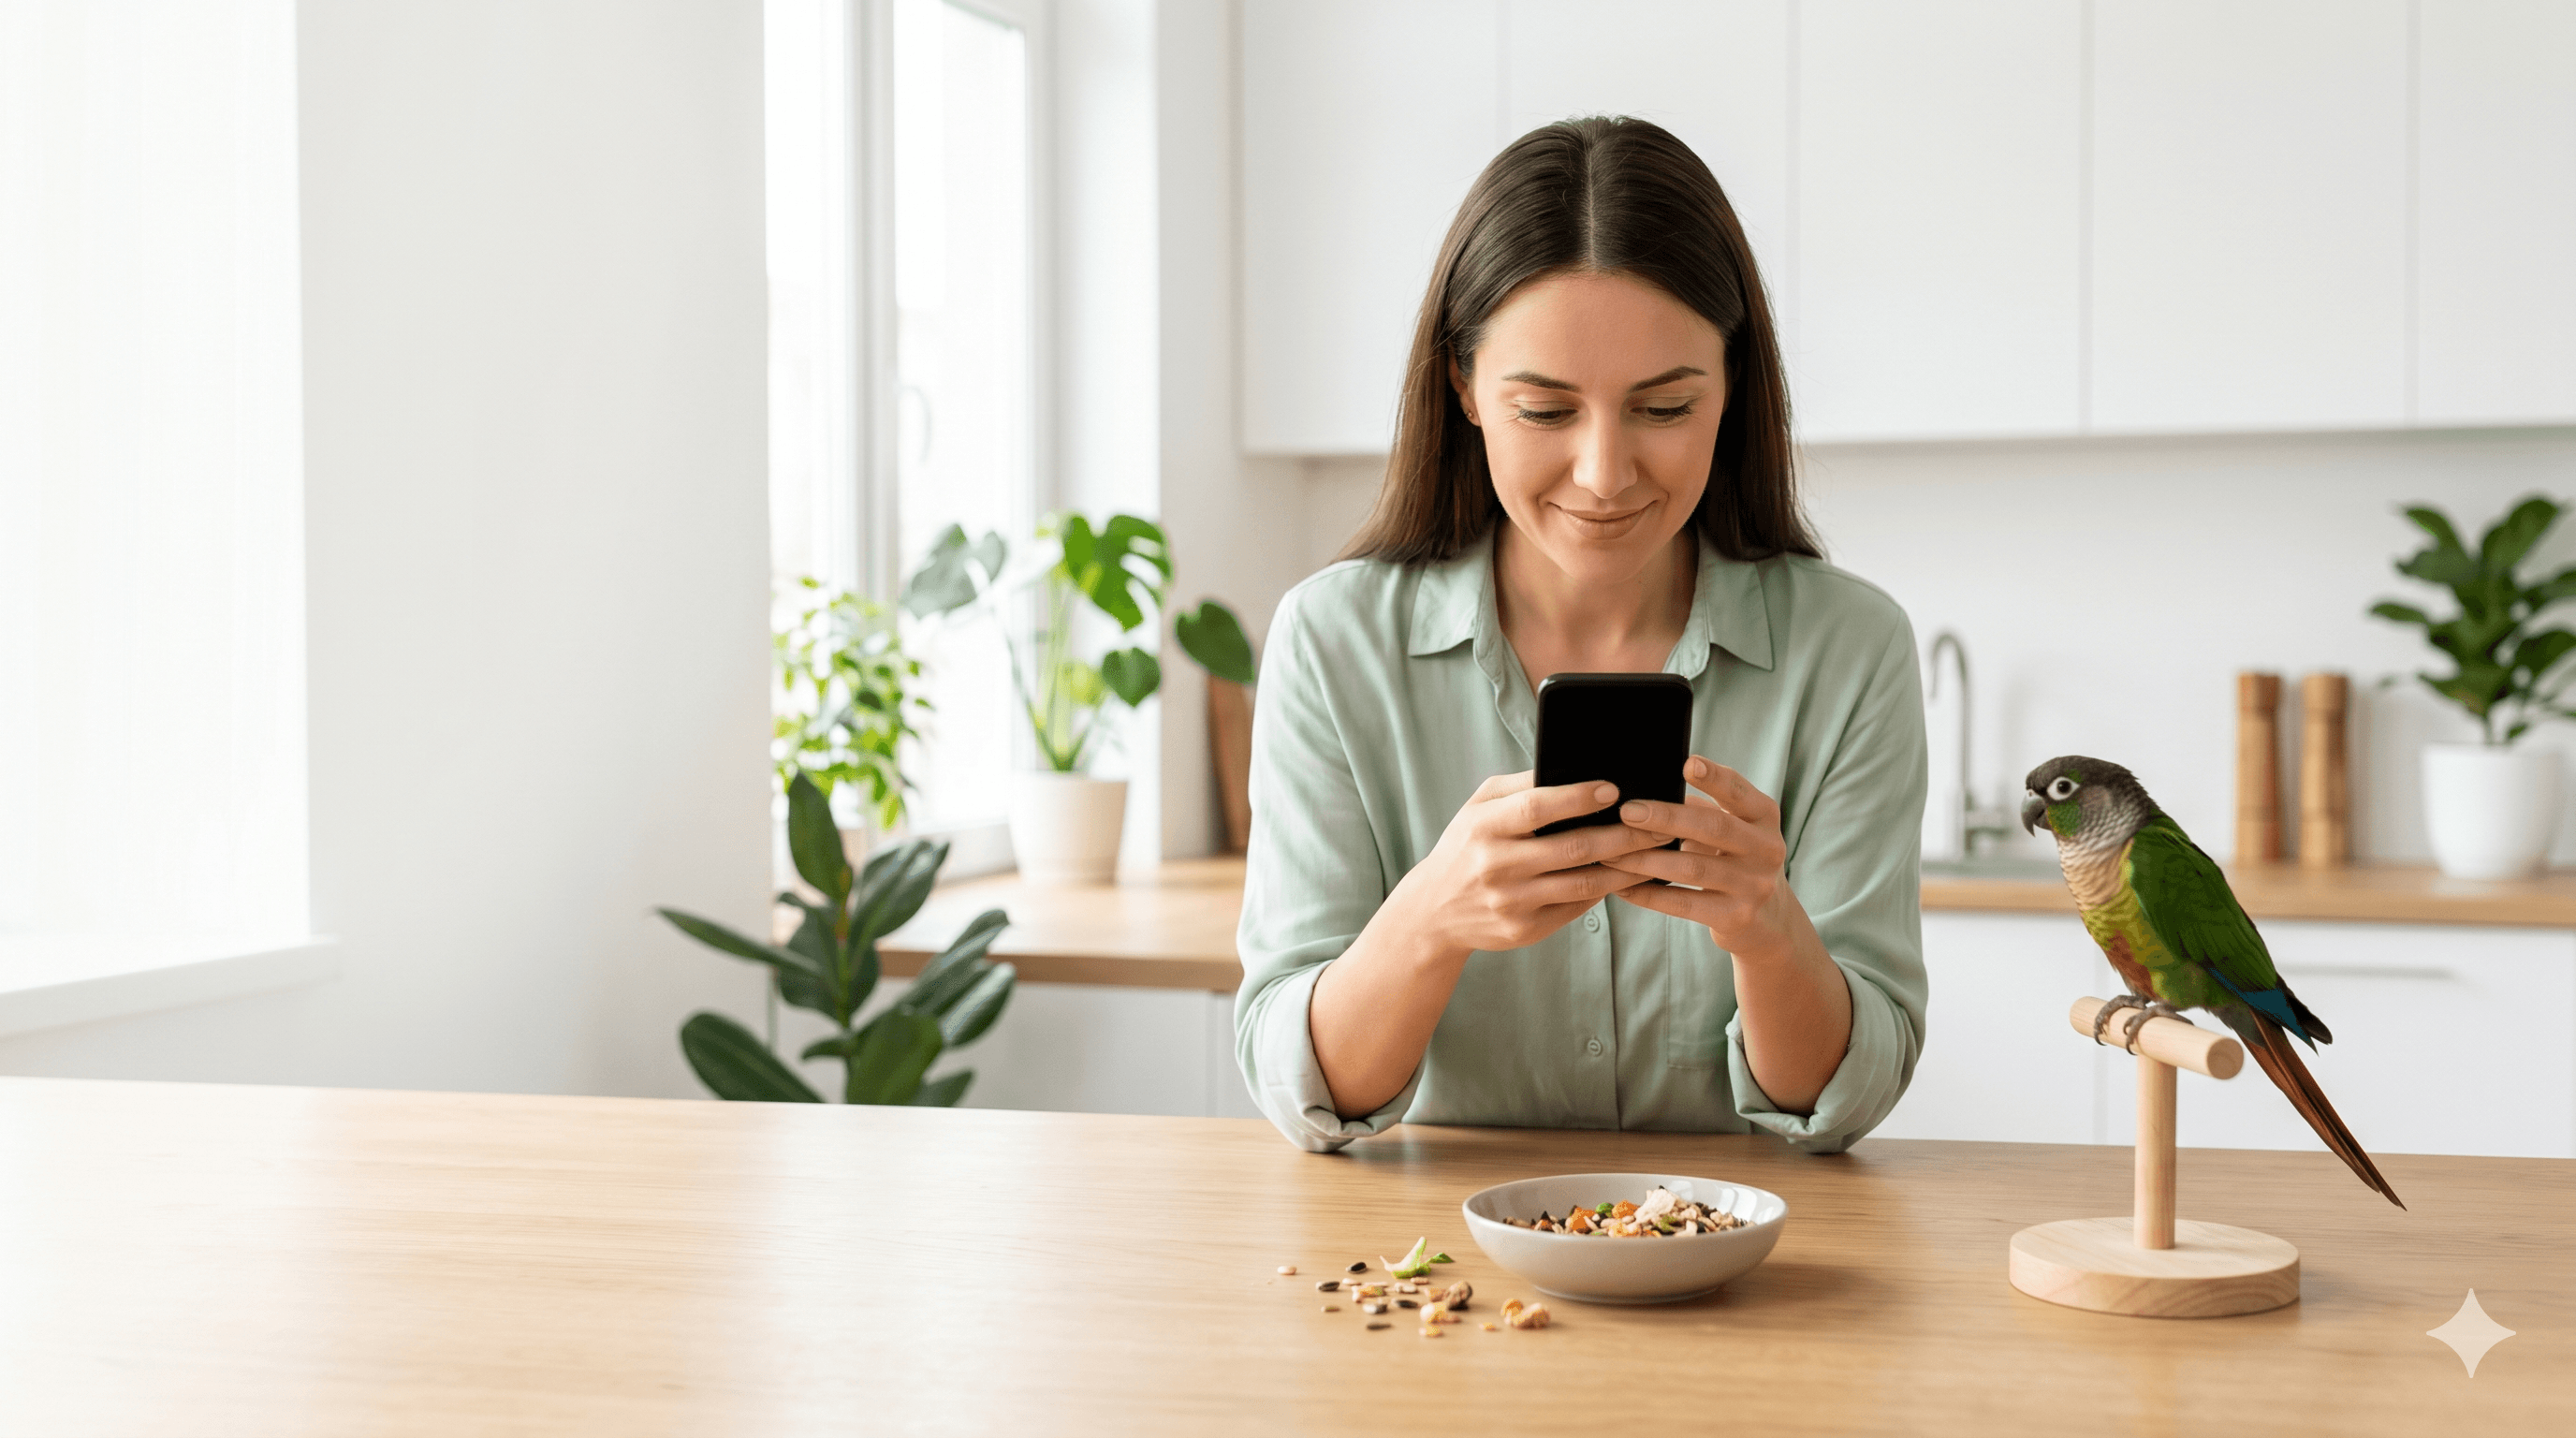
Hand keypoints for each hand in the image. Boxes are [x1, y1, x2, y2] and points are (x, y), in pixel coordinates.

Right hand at [1387, 770, 1665, 956]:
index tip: (1614, 788)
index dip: (1577, 798)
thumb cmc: (1467, 844)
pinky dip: (1606, 890)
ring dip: (1625, 867)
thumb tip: (1575, 768)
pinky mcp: (1525, 930)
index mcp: (1483, 827)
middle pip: (1572, 848)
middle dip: (1622, 834)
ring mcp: (1511, 902)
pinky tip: (1627, 876)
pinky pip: (1576, 908)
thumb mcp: (1479, 806)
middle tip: (1658, 823)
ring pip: (1583, 884)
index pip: (1536, 809)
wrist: (1434, 911)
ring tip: (1654, 851)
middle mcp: (1496, 866)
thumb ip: (1521, 786)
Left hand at [1601, 756, 1808, 963]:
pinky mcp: (1736, 917)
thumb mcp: (1732, 828)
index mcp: (1764, 817)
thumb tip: (1646, 790)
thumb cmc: (1735, 857)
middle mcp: (1766, 849)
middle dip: (1667, 818)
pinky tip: (1622, 887)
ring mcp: (1754, 886)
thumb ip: (1700, 809)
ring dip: (1646, 860)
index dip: (1715, 778)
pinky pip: (1683, 904)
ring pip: (1692, 869)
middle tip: (1628, 812)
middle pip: (1714, 828)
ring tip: (1611, 853)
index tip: (1687, 763)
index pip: (1740, 792)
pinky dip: (1649, 894)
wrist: (1768, 917)